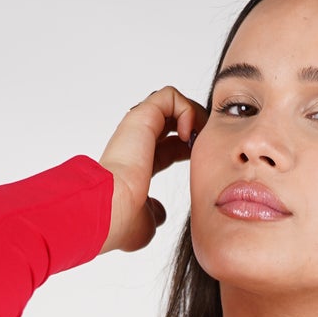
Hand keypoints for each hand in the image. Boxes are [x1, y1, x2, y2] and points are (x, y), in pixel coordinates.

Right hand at [97, 86, 207, 253]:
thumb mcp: (146, 220)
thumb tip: (159, 213)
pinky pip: (170, 96)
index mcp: (138, 163)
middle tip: (207, 145)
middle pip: (171, 120)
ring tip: (199, 137)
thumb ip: (155, 212)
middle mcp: (136, 142)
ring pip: (171, 103)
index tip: (206, 160)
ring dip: (193, 115)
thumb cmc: (122, 219)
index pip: (170, 145)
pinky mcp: (142, 116)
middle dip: (196, 127)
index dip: (192, 147)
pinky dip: (186, 109)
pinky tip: (187, 134)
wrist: (110, 208)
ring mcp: (138, 127)